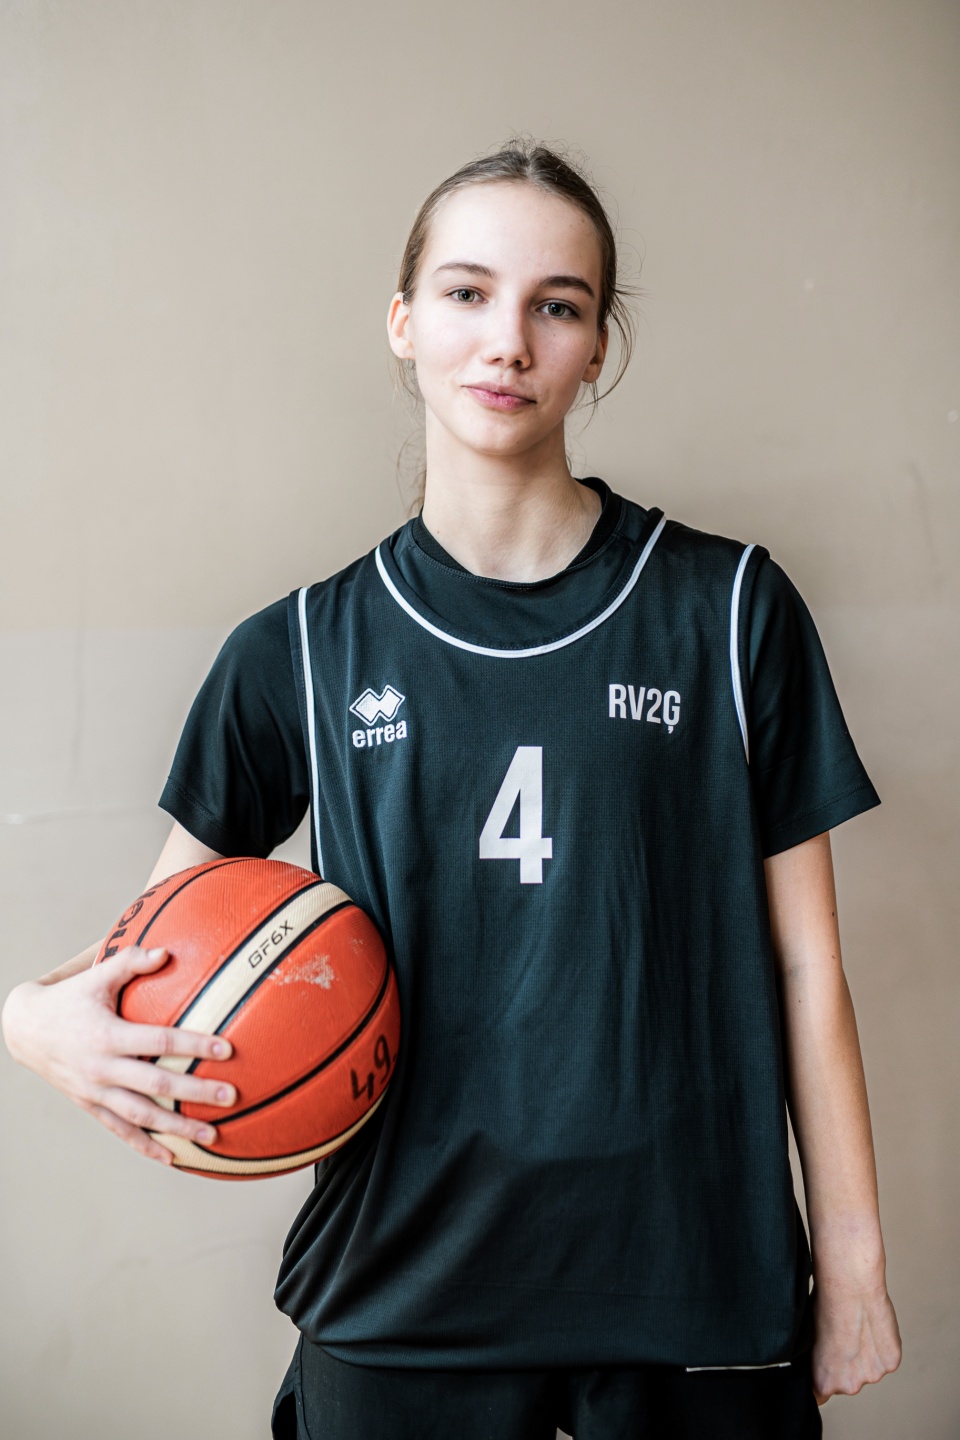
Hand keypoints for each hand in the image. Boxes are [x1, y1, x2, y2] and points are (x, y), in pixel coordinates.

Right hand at [2, 945, 235, 1164]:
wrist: (24, 1029)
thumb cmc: (69, 997)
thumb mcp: (96, 975)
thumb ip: (131, 961)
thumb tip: (168, 951)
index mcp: (107, 1034)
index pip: (158, 1042)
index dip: (193, 1045)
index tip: (226, 1049)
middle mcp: (101, 1068)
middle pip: (155, 1085)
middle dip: (195, 1092)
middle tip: (231, 1097)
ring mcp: (94, 1091)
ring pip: (141, 1116)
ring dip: (177, 1127)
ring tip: (212, 1135)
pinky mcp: (89, 1105)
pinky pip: (120, 1130)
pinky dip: (145, 1145)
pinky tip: (172, 1157)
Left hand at [811, 1275, 901, 1403]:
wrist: (850, 1286)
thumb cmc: (825, 1305)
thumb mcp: (810, 1336)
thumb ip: (817, 1358)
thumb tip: (819, 1360)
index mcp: (825, 1381)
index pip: (821, 1393)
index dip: (823, 1376)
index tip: (825, 1362)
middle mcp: (850, 1386)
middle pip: (847, 1381)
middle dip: (845, 1364)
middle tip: (843, 1337)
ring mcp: (873, 1375)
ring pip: (868, 1369)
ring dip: (865, 1356)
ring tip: (858, 1327)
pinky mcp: (891, 1362)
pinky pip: (885, 1358)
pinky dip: (881, 1346)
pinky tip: (872, 1326)